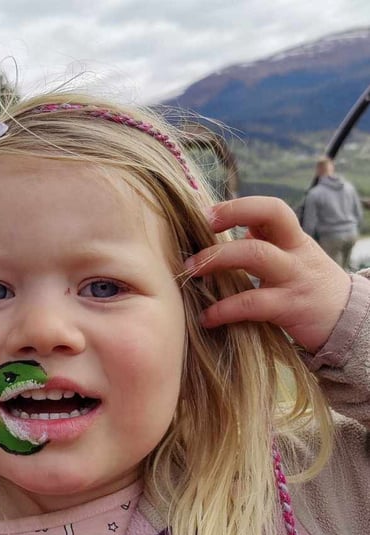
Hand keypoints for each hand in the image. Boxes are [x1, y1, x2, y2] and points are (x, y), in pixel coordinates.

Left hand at [184, 196, 350, 353]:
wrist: (349, 322)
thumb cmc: (309, 287)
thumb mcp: (293, 259)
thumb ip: (265, 242)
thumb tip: (229, 227)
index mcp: (293, 239)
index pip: (271, 209)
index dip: (238, 207)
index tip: (206, 214)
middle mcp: (296, 252)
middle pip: (267, 219)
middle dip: (227, 219)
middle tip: (196, 229)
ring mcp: (295, 278)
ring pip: (256, 255)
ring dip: (216, 260)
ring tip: (189, 272)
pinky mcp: (291, 307)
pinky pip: (252, 304)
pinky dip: (223, 310)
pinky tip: (206, 318)